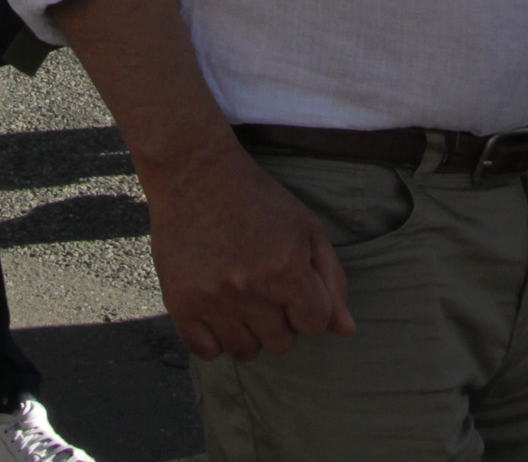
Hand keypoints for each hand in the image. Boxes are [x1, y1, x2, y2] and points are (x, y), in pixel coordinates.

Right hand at [136, 143, 354, 360]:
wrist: (195, 174)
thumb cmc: (257, 199)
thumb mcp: (307, 228)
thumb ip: (332, 281)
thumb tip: (347, 331)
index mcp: (287, 270)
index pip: (315, 325)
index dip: (309, 308)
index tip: (294, 287)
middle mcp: (251, 291)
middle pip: (282, 344)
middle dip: (281, 321)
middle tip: (265, 289)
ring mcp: (213, 301)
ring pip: (245, 352)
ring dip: (249, 332)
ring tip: (241, 299)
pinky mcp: (180, 305)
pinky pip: (206, 351)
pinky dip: (215, 339)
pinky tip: (217, 311)